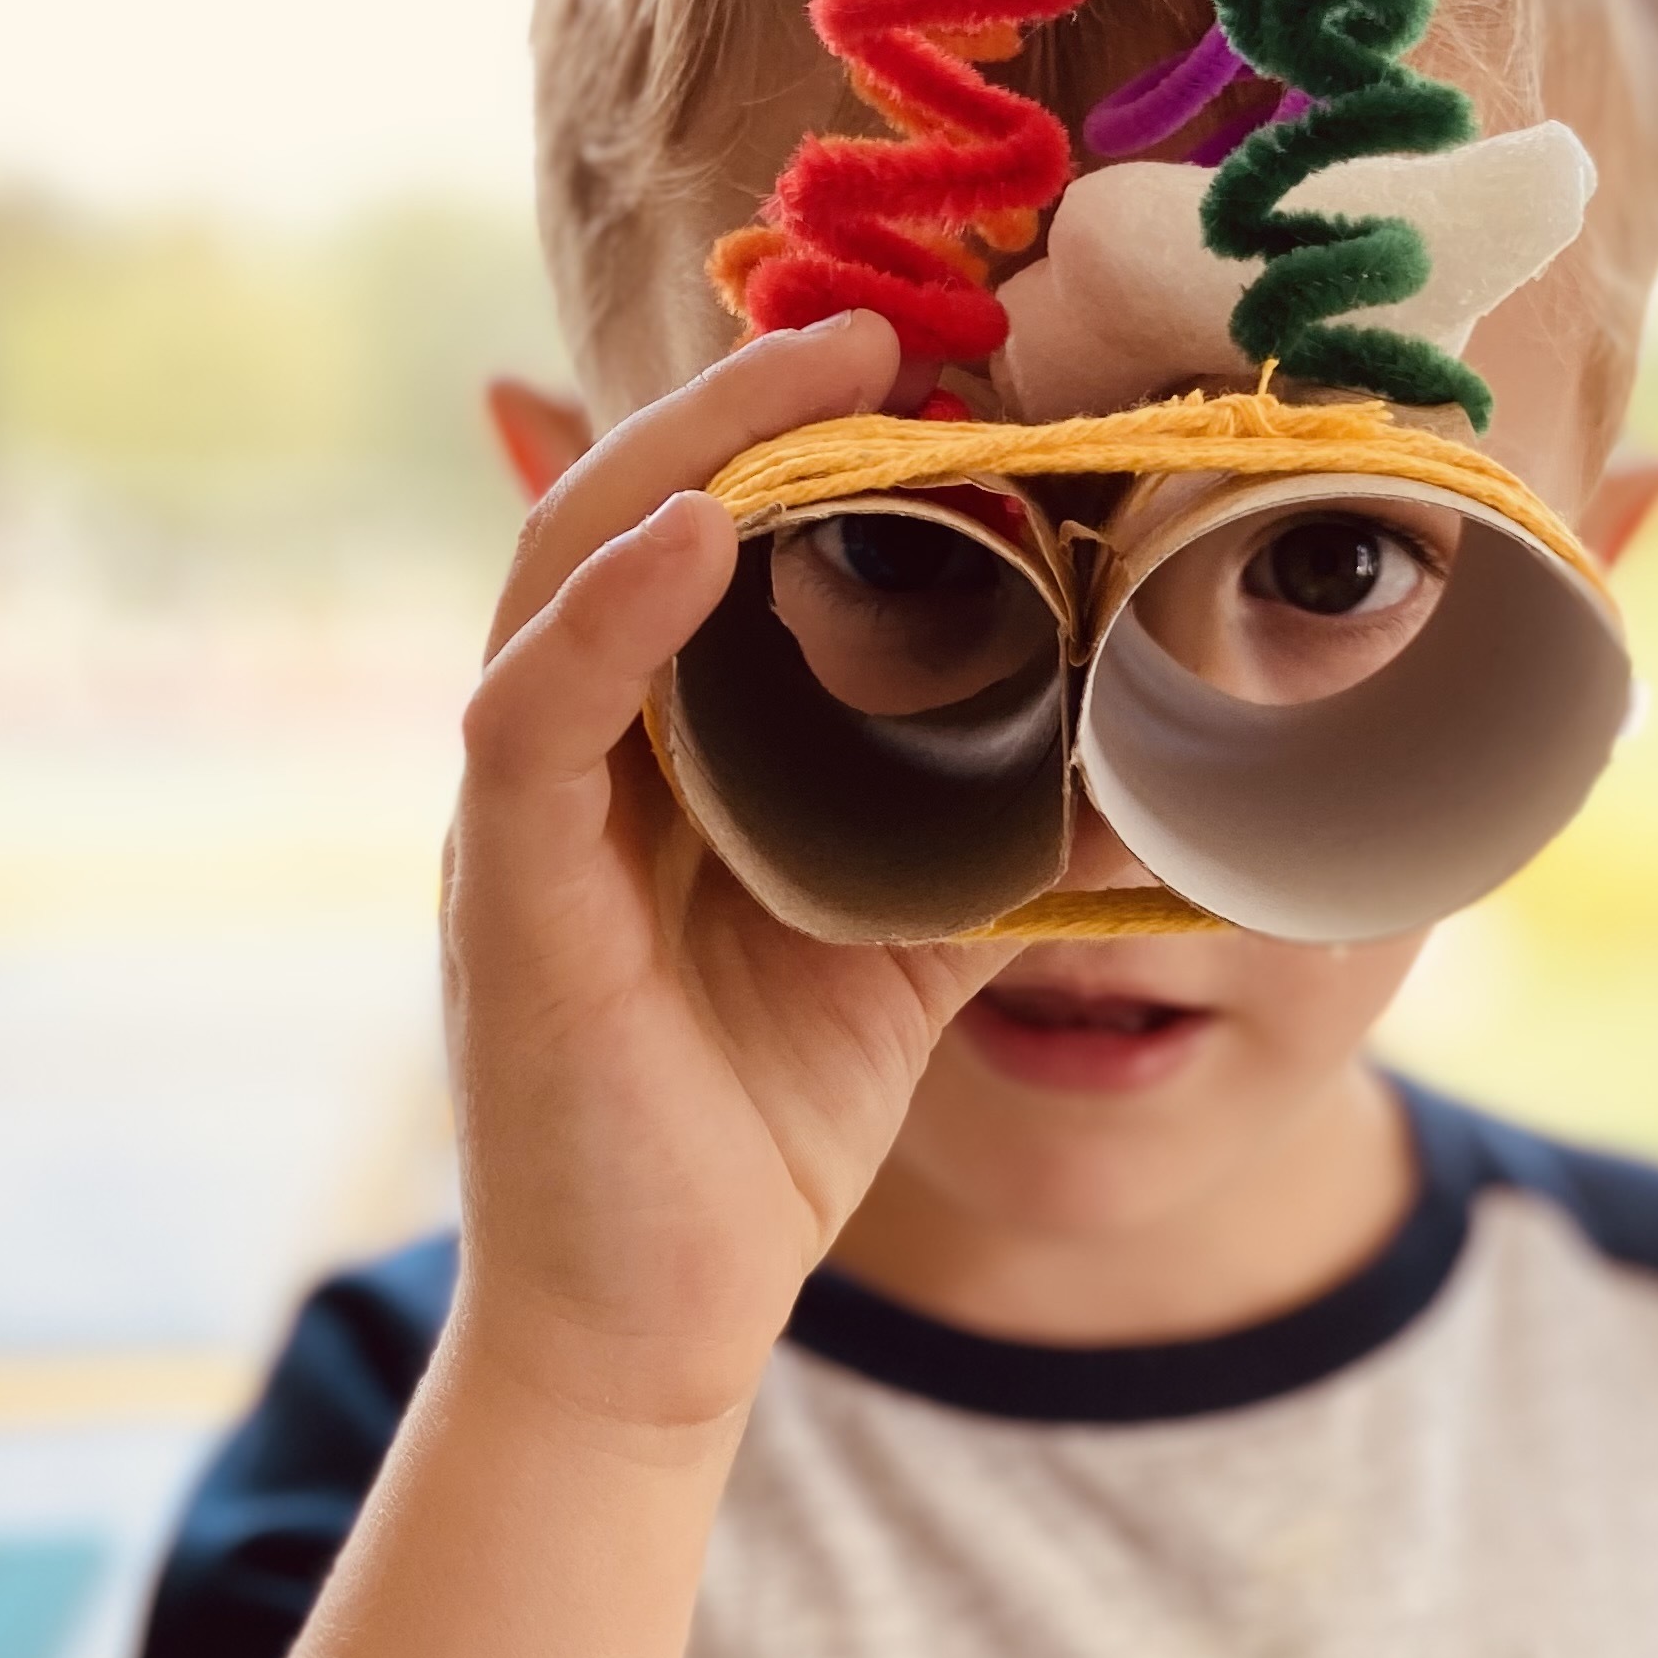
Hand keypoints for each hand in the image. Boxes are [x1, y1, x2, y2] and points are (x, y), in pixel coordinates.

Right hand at [444, 310, 1003, 1433]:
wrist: (655, 1326)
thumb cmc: (756, 1131)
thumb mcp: (907, 947)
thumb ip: (995, 844)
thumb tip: (1153, 773)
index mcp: (650, 747)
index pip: (690, 541)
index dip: (775, 437)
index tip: (910, 362)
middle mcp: (569, 752)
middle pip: (620, 511)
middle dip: (738, 406)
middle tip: (871, 332)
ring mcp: (521, 817)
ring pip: (565, 571)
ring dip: (680, 455)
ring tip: (809, 377)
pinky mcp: (504, 896)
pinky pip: (532, 715)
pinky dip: (613, 612)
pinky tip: (698, 538)